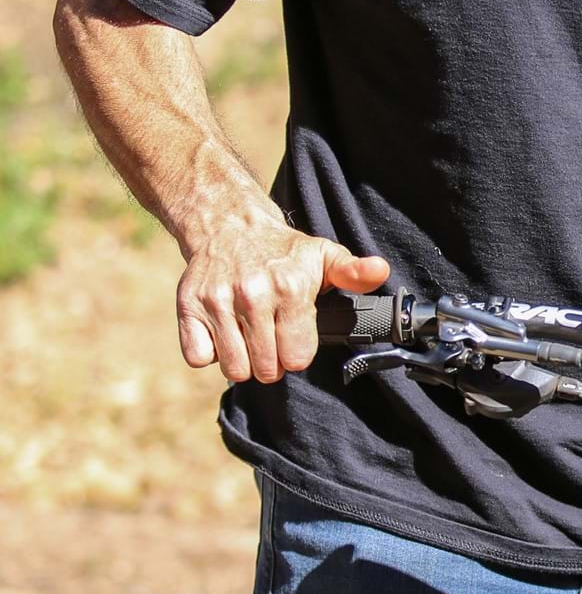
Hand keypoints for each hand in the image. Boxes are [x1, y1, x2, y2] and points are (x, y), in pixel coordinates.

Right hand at [176, 215, 390, 382]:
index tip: (294, 335)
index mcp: (291, 288)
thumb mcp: (325, 255)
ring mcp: (218, 301)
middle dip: (272, 361)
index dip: (297, 352)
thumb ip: (354, 272)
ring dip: (243, 361)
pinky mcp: (189, 305)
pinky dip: (210, 352)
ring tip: (249, 336)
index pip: (297, 357)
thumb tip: (379, 271)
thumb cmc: (282, 249)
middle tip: (271, 337)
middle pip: (266, 369)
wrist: (228, 224)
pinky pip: (199, 357)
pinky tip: (224, 332)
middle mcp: (253, 295)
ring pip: (234, 369)